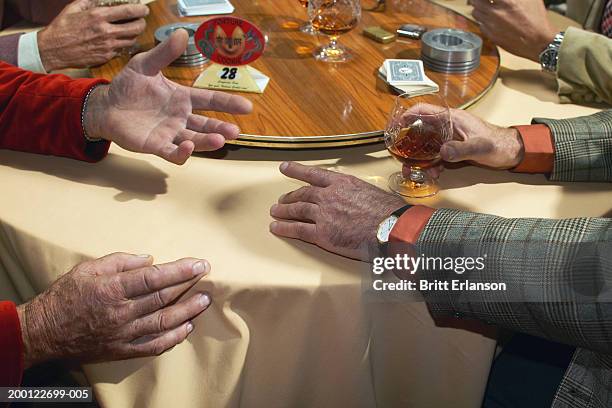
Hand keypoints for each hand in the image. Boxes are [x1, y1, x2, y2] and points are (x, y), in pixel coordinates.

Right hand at [17, 253, 211, 367]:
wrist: (43, 332)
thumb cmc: (65, 296)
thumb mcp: (87, 268)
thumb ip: (120, 261)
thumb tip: (149, 259)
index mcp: (112, 288)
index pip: (155, 277)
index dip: (180, 270)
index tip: (199, 264)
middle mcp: (121, 311)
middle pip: (164, 298)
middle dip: (189, 286)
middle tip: (206, 277)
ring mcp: (123, 333)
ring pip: (164, 322)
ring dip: (188, 311)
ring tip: (204, 301)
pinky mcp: (121, 350)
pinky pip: (153, 346)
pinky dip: (172, 338)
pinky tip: (186, 327)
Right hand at [38, 0, 148, 70]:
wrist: (53, 49)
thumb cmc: (62, 27)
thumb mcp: (74, 8)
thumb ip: (91, 1)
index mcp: (98, 16)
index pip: (128, 11)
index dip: (140, 10)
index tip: (144, 9)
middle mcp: (106, 32)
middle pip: (136, 28)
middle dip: (141, 23)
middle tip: (140, 20)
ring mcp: (107, 46)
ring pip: (132, 40)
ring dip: (133, 34)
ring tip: (129, 30)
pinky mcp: (106, 57)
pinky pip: (121, 49)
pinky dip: (122, 44)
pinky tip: (118, 39)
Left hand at [85, 29, 252, 164]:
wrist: (106, 106)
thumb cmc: (128, 86)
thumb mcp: (145, 64)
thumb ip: (164, 53)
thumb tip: (182, 34)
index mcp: (182, 98)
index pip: (209, 101)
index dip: (228, 104)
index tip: (246, 107)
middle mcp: (180, 118)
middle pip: (206, 125)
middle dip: (221, 128)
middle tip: (235, 131)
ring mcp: (170, 133)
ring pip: (194, 141)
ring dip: (206, 142)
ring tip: (219, 140)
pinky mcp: (156, 145)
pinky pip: (173, 153)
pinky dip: (182, 153)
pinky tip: (188, 147)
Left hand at [270, 162, 405, 260]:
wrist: (390, 228)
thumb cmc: (389, 213)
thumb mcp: (372, 193)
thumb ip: (357, 194)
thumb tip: (358, 200)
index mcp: (342, 183)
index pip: (314, 174)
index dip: (297, 170)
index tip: (285, 168)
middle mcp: (329, 195)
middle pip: (303, 194)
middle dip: (290, 196)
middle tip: (282, 199)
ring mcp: (323, 214)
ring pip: (297, 210)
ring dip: (284, 211)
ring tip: (275, 212)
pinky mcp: (322, 234)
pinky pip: (298, 229)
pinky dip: (285, 228)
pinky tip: (276, 228)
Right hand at [402, 106, 523, 177]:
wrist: (512, 152)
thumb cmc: (499, 143)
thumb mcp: (479, 147)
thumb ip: (460, 149)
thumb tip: (442, 152)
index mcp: (452, 118)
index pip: (424, 110)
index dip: (407, 115)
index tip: (396, 125)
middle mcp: (448, 126)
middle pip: (420, 129)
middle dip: (408, 143)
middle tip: (400, 155)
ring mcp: (449, 137)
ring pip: (426, 145)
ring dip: (418, 158)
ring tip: (413, 170)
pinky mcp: (453, 148)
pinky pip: (436, 155)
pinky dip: (431, 164)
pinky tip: (433, 174)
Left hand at [469, 0, 556, 61]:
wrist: (537, 41)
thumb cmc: (536, 19)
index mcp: (507, 1)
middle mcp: (496, 12)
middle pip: (475, 1)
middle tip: (484, 0)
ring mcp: (491, 25)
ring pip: (475, 13)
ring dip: (479, 8)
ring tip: (487, 8)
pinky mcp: (490, 35)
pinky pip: (480, 25)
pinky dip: (483, 20)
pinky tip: (490, 19)